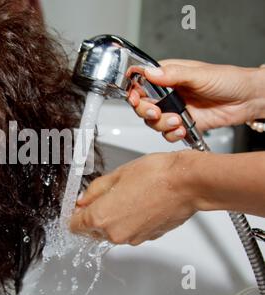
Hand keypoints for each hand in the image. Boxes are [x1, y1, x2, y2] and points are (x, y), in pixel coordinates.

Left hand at [69, 151, 199, 245]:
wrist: (187, 183)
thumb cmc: (156, 175)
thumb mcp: (115, 175)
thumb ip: (94, 191)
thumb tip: (83, 200)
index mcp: (101, 218)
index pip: (74, 225)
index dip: (74, 213)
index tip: (77, 206)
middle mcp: (115, 233)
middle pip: (92, 231)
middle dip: (92, 216)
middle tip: (102, 196)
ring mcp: (133, 238)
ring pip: (111, 232)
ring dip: (112, 218)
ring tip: (124, 196)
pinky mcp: (148, 238)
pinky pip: (130, 231)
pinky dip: (129, 221)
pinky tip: (137, 203)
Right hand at [128, 59, 264, 141]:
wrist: (248, 100)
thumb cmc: (229, 80)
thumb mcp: (200, 74)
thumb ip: (173, 74)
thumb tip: (150, 72)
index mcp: (168, 76)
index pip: (141, 81)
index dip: (133, 90)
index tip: (134, 97)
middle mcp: (168, 93)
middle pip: (142, 104)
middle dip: (146, 111)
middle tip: (156, 112)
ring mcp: (174, 109)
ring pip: (153, 121)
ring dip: (162, 124)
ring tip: (177, 121)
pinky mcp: (183, 124)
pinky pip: (167, 133)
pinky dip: (172, 135)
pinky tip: (183, 130)